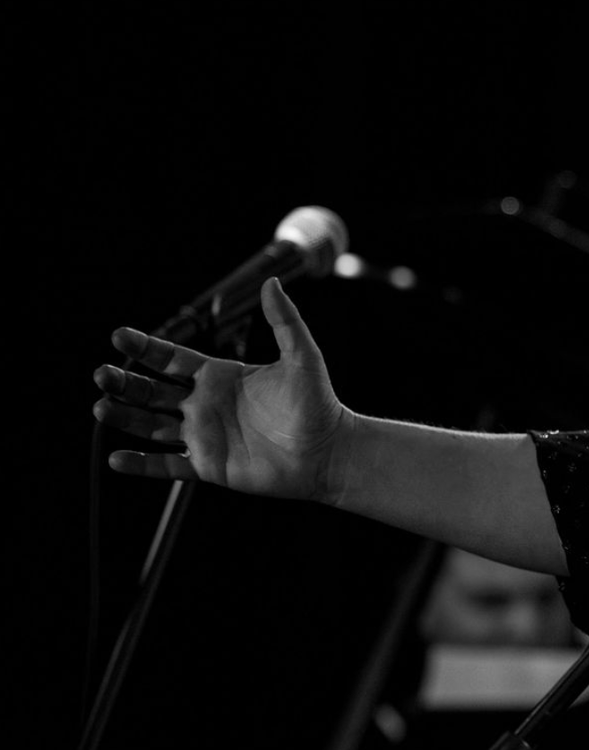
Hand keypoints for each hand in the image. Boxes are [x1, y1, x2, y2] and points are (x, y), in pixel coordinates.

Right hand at [92, 277, 351, 502]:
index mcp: (221, 376)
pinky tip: (116, 458)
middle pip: (153, 391)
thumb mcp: (301, 357)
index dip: (145, 347)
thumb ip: (284, 321)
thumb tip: (270, 283)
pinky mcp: (208, 466)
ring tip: (100, 407)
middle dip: (125, 382)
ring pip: (151, 425)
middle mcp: (205, 404)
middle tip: (101, 374)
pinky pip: (167, 465)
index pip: (172, 359)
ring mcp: (204, 435)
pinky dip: (141, 464)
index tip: (118, 335)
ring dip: (125, 416)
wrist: (328, 451)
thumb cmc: (318, 403)